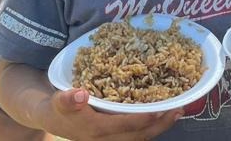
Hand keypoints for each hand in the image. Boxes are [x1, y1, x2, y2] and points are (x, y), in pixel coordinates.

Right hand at [34, 88, 181, 139]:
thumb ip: (68, 99)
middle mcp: (106, 140)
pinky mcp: (114, 138)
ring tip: (176, 112)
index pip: (124, 126)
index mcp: (95, 130)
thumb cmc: (58, 108)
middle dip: (160, 125)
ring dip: (159, 127)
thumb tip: (80, 93)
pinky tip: (161, 116)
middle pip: (138, 136)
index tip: (159, 110)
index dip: (142, 120)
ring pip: (140, 138)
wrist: (52, 119)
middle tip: (178, 110)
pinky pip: (136, 136)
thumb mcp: (58, 101)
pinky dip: (150, 127)